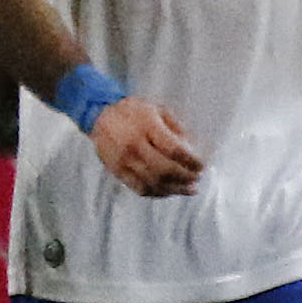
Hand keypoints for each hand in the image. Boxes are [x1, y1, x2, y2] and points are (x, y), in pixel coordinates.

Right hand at [87, 96, 204, 198]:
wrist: (100, 115)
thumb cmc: (132, 111)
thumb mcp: (157, 109)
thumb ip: (176, 128)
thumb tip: (193, 149)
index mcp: (146, 126)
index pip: (174, 149)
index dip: (191, 160)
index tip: (202, 164)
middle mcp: (134, 145)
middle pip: (164, 169)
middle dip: (185, 176)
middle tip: (197, 177)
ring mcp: (124, 160)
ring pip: (153, 182)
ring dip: (175, 189)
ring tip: (189, 189)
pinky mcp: (117, 171)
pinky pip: (140, 188)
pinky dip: (158, 193)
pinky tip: (169, 191)